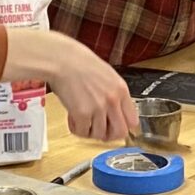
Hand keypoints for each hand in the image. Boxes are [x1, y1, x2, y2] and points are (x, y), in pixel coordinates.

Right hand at [6, 28, 138, 143]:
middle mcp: (112, 101)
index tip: (116, 127)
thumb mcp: (107, 75)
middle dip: (109, 135)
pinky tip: (72, 118)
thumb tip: (116, 110)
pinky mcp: (81, 113)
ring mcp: (98, 108)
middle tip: (99, 130)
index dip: (124, 126)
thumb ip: (114, 93)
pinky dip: (77, 129)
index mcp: (121, 90)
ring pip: (100, 135)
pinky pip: (82, 132)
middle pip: (120, 133)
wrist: (62, 60)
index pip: (133, 121)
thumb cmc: (80, 63)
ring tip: (82, 121)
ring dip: (90, 131)